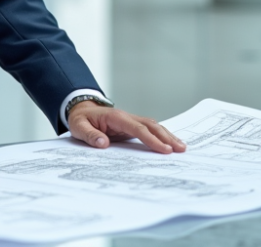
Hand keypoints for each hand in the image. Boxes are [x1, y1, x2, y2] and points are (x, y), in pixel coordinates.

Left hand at [68, 101, 186, 154]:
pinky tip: (170, 143)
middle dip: (166, 137)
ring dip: (167, 136)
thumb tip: (102, 143)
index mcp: (116, 117)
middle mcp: (127, 117)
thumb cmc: (80, 119)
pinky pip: (149, 130)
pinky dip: (161, 135)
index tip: (164, 149)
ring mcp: (130, 121)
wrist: (80, 110)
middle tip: (181, 149)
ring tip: (182, 147)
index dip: (152, 139)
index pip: (138, 129)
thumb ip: (90, 135)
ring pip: (153, 126)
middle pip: (151, 125)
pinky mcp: (131, 126)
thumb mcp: (79, 127)